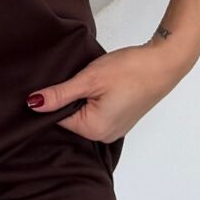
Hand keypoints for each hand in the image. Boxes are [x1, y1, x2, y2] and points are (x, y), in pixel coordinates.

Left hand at [25, 38, 196, 142]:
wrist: (165, 62)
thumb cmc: (131, 70)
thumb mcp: (89, 79)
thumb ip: (60, 94)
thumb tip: (34, 104)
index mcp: (94, 130)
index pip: (58, 118)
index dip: (55, 98)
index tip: (62, 80)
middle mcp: (104, 136)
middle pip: (71, 119)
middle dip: (70, 99)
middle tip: (79, 78)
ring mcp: (115, 129)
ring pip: (85, 115)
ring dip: (83, 98)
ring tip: (93, 81)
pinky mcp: (122, 120)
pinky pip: (98, 114)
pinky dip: (95, 100)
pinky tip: (103, 86)